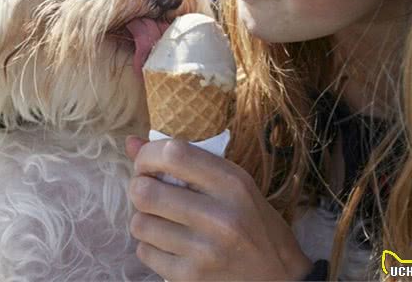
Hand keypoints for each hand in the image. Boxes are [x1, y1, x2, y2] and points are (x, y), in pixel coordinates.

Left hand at [125, 136, 313, 280]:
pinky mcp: (191, 278)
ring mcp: (204, 251)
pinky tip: (170, 243)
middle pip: (145, 191)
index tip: (147, 163)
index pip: (173, 154)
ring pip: (140, 223)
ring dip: (144, 218)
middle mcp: (219, 216)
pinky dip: (150, 245)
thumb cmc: (254, 221)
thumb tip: (130, 143)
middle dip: (139, 187)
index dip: (148, 155)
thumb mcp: (232, 183)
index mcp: (232, 183)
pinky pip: (144, 252)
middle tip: (150, 190)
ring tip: (163, 218)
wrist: (280, 277)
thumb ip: (185, 161)